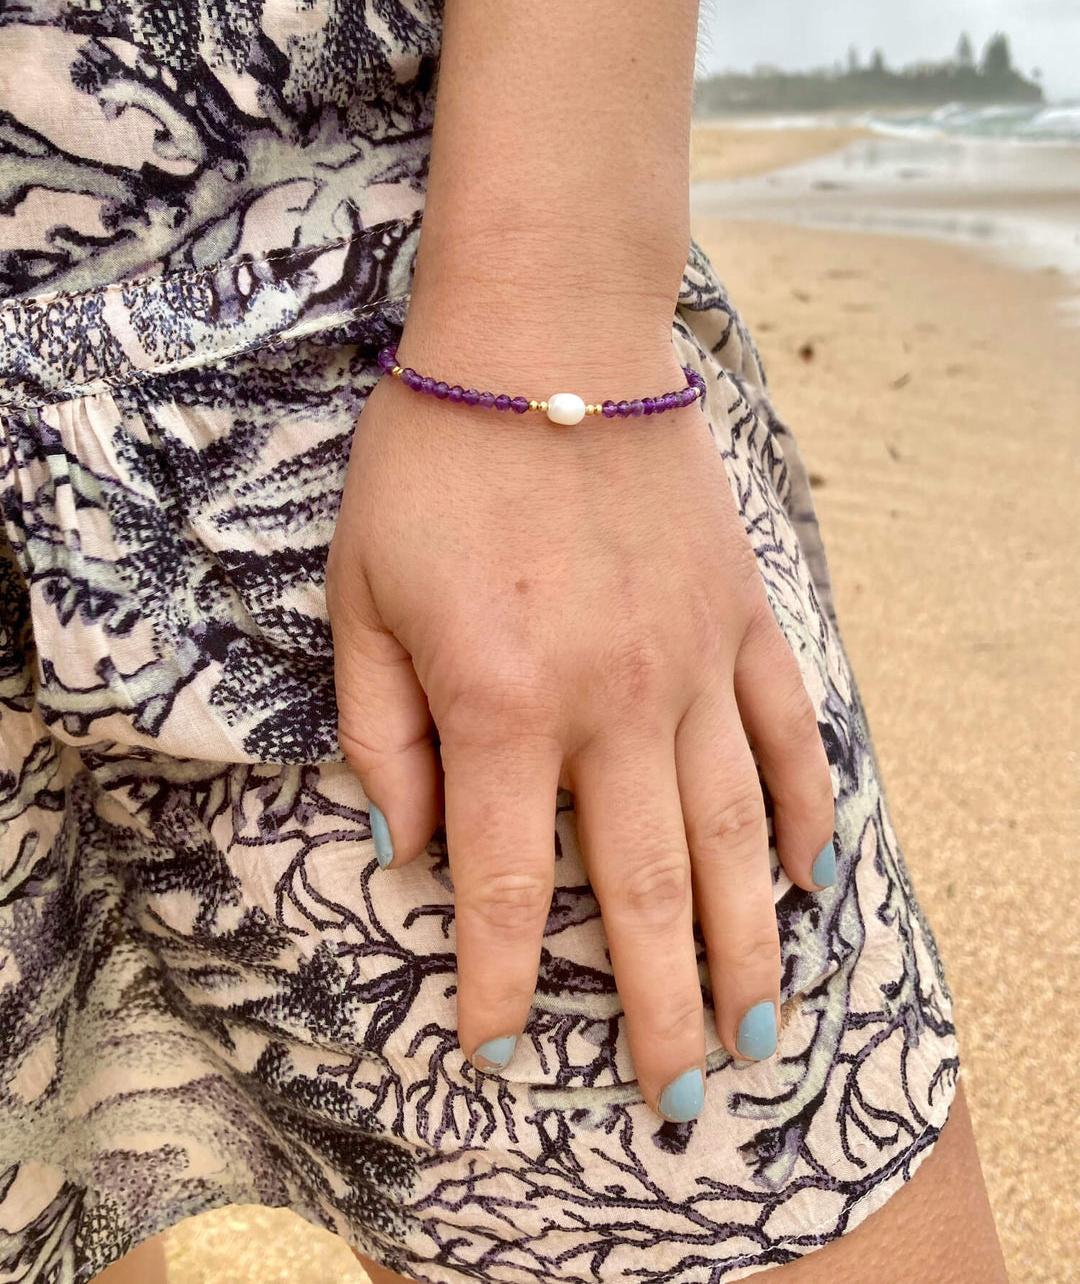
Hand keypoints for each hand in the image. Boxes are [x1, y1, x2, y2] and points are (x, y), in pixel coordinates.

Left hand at [325, 315, 834, 1120]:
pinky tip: (807, 880)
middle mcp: (610, 704)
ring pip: (732, 838)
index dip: (492, 981)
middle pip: (640, 892)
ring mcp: (693, 663)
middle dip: (654, 1010)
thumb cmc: (436, 456)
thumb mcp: (360, 590)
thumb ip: (381, 729)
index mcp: (500, 703)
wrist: (550, 332)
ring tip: (760, 1032)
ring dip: (746, 946)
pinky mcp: (743, 618)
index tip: (494, 1052)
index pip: (498, 883)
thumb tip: (405, 845)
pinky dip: (804, 816)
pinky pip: (787, 737)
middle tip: (675, 1099)